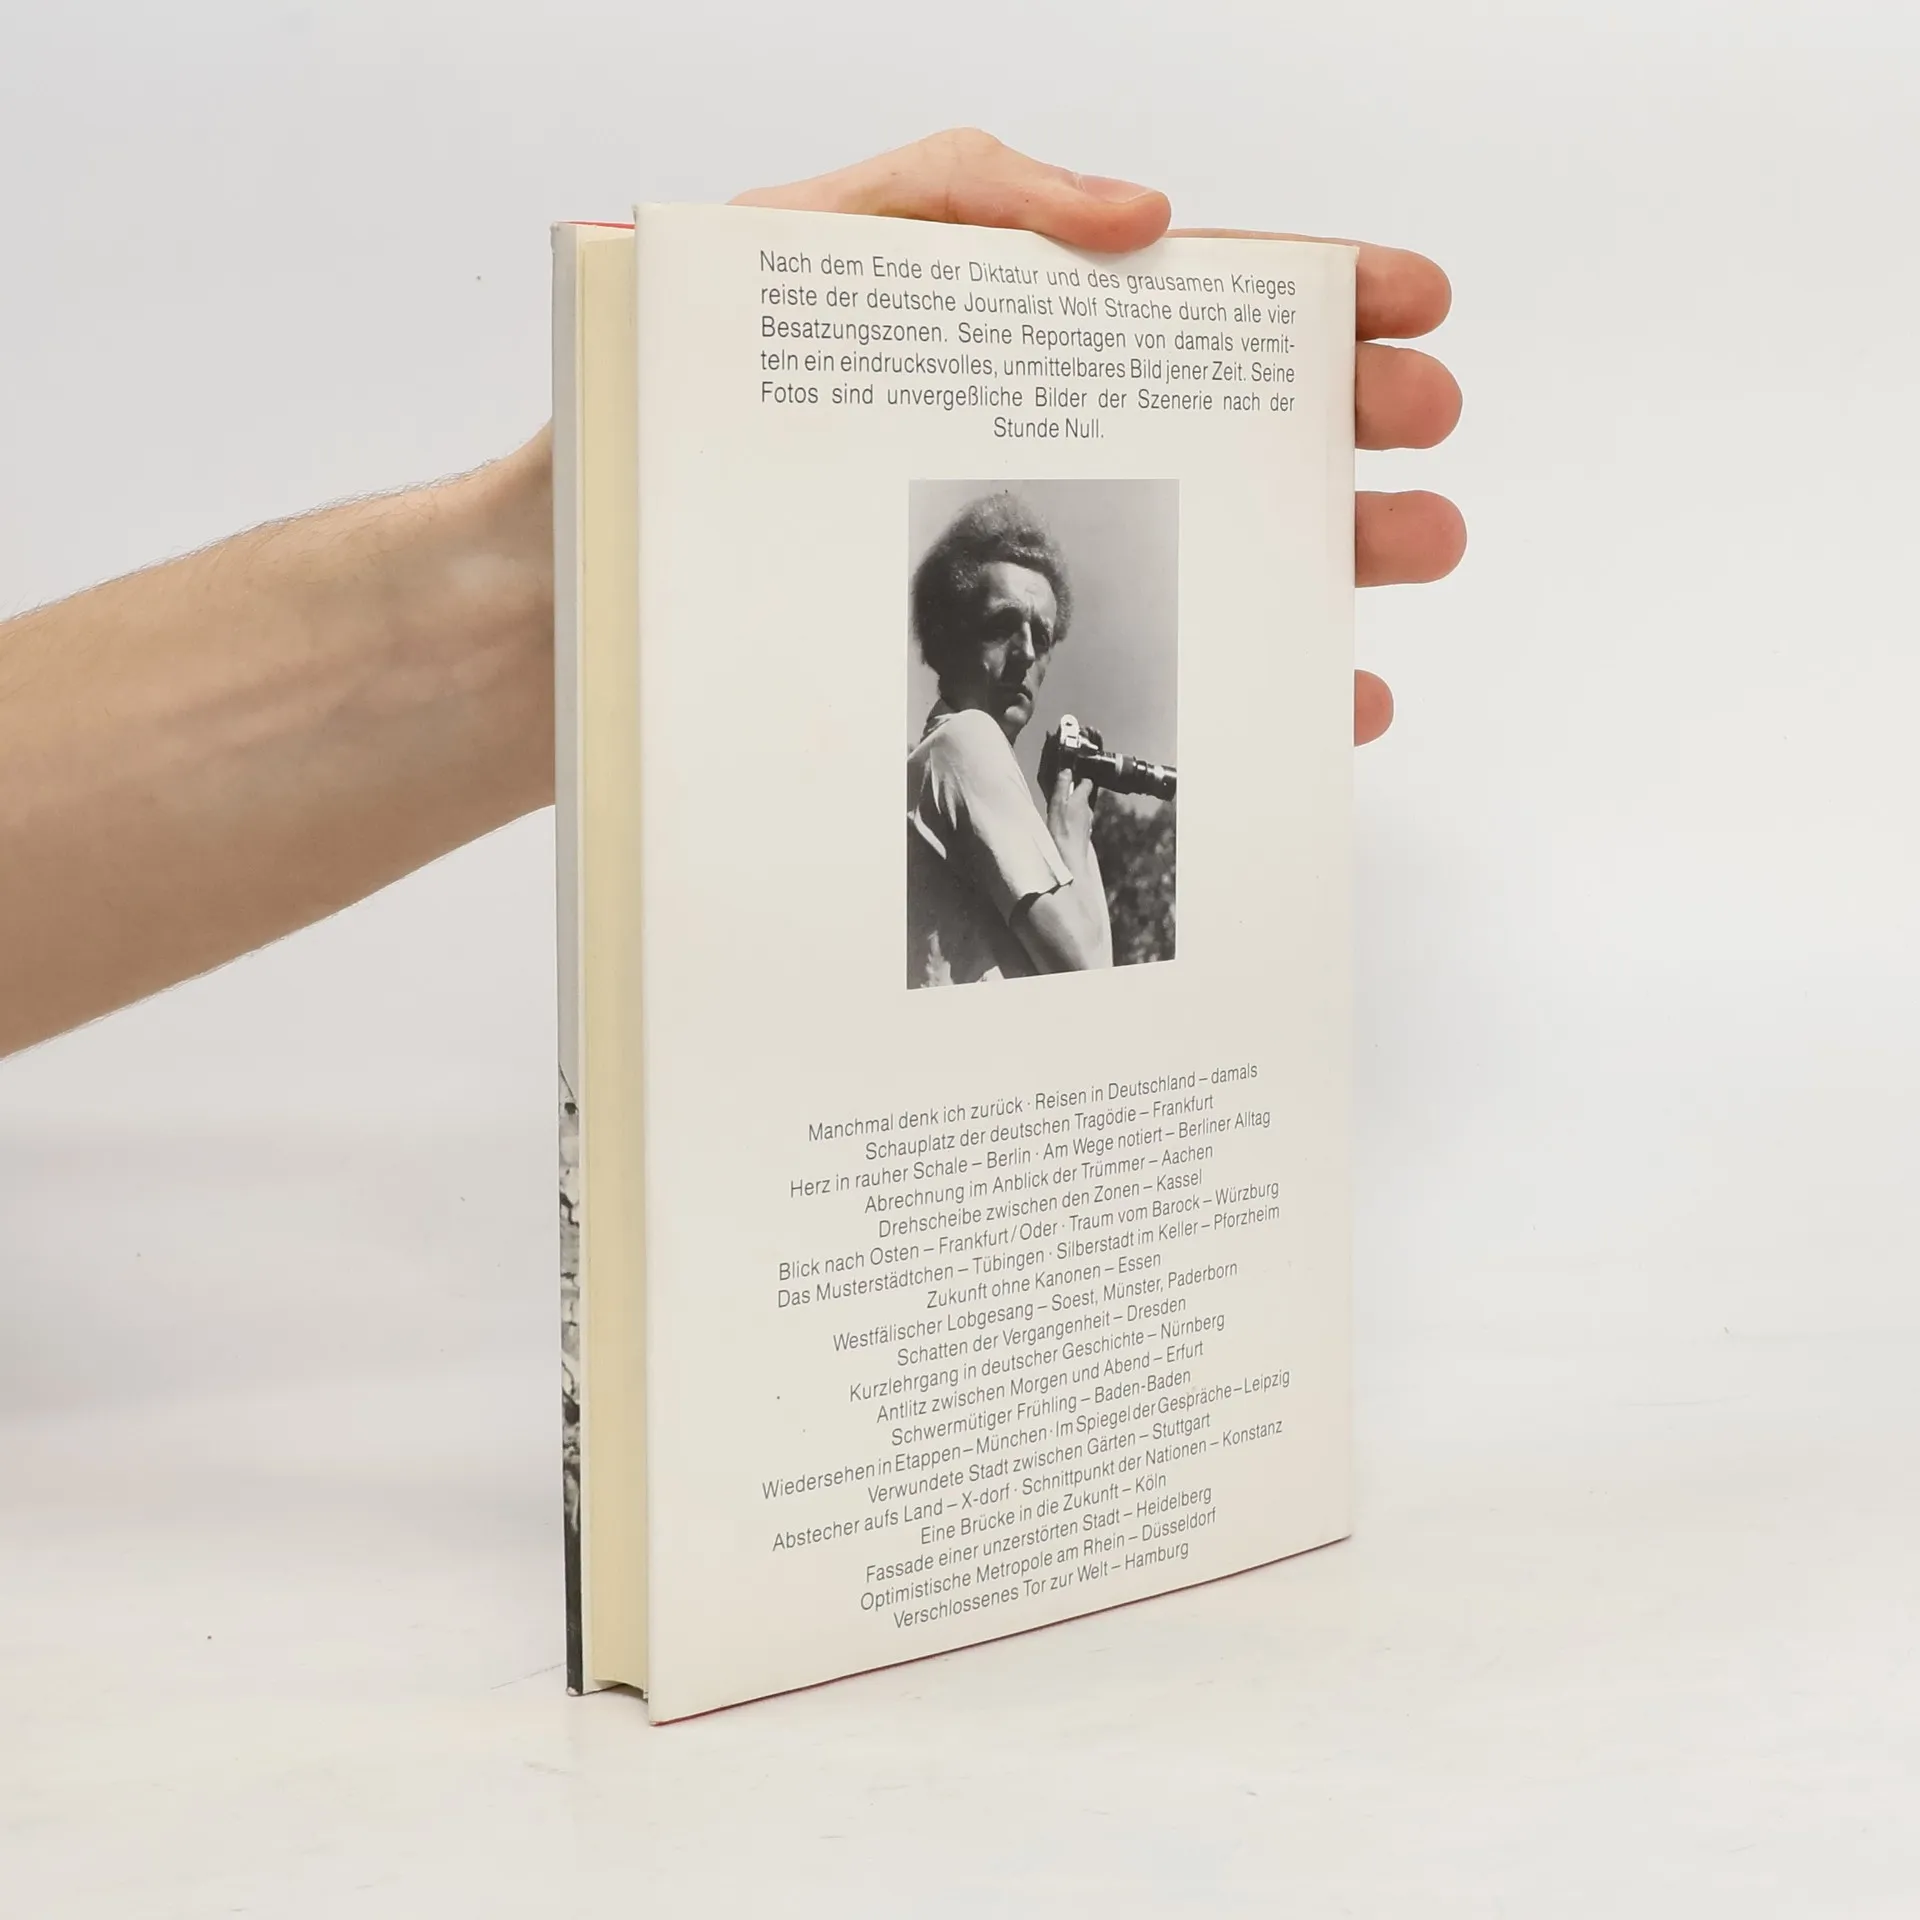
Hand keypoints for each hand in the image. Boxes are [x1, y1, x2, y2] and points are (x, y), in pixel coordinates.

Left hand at [735, 129, 1463, 746]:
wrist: (608, 553)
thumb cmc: (703, 388)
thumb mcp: (827, 240)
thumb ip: (977, 194)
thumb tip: (1149, 217)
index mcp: (1031, 330)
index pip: (1201, 301)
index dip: (1319, 294)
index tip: (1414, 300)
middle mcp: (1059, 443)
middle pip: (1240, 423)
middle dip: (1351, 419)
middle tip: (1425, 427)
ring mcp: (1050, 558)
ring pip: (1229, 548)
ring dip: (1338, 549)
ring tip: (1417, 542)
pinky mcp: (1021, 667)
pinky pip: (1169, 677)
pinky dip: (1266, 686)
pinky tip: (1333, 693)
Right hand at [1045, 764, 1098, 866]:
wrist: (1069, 858)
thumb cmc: (1061, 832)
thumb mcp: (1057, 804)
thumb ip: (1062, 787)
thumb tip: (1067, 772)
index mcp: (1081, 800)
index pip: (1087, 783)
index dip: (1081, 779)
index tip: (1072, 778)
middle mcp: (1088, 810)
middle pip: (1084, 798)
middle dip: (1075, 795)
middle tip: (1062, 797)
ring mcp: (1088, 823)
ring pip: (1082, 811)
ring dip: (1074, 810)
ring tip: (1061, 813)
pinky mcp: (1084, 835)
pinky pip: (1080, 823)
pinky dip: (1074, 822)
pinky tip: (1065, 827)